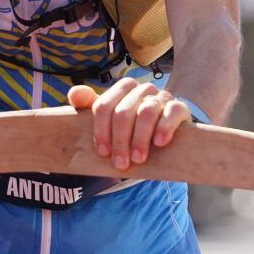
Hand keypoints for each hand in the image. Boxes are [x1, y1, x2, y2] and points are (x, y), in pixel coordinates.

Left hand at [67, 79, 192, 170]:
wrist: (167, 127)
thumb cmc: (133, 124)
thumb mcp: (110, 116)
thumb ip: (88, 104)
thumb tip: (74, 94)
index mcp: (121, 89)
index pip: (104, 106)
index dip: (101, 131)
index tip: (103, 152)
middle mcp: (141, 89)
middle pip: (123, 112)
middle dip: (120, 140)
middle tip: (121, 164)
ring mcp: (161, 96)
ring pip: (146, 112)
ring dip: (140, 138)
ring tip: (138, 158)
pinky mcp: (179, 107)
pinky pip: (171, 113)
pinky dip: (164, 128)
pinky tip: (159, 143)